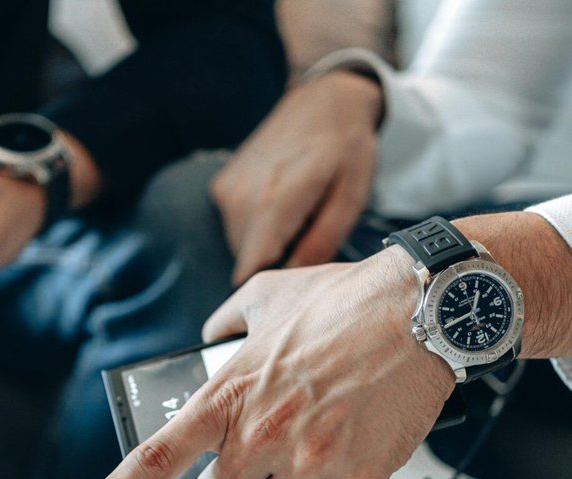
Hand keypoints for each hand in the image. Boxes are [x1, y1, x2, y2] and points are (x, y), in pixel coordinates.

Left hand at [68, 248, 452, 478]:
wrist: (423, 308)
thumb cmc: (346, 300)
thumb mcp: (268, 295)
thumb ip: (228, 323)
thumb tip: (210, 338)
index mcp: (228, 395)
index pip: (156, 458)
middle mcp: (260, 434)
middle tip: (252, 470)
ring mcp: (308, 461)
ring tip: (319, 433)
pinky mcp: (356, 477)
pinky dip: (344, 474)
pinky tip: (359, 429)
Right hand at [209, 70, 382, 284]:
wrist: (324, 101)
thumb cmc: (346, 149)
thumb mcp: (351, 199)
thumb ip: (321, 243)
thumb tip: (292, 278)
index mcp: (273, 202)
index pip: (252, 271)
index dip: (275, 285)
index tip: (298, 281)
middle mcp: (239, 197)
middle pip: (250, 262)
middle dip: (278, 259)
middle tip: (310, 234)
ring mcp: (226, 190)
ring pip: (242, 247)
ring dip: (269, 242)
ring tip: (299, 215)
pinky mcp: (221, 186)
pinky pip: (237, 227)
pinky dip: (259, 226)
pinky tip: (283, 203)